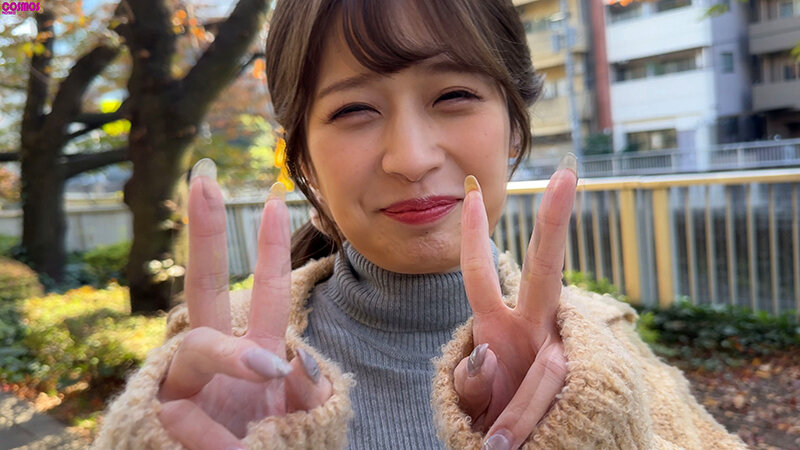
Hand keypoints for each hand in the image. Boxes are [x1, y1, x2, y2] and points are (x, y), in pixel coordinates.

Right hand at [156, 161, 331, 449]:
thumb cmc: (277, 447)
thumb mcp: (306, 420)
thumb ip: (308, 389)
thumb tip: (293, 357)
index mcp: (259, 351)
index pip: (268, 293)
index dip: (271, 249)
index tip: (275, 198)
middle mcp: (220, 357)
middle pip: (205, 286)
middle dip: (206, 234)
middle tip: (203, 178)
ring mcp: (189, 382)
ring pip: (196, 346)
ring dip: (229, 360)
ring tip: (257, 402)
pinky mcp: (162, 414)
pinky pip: (183, 413)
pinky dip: (214, 439)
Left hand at [454, 161, 576, 448]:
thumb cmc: (498, 423)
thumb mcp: (473, 400)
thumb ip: (471, 380)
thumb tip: (487, 354)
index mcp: (502, 327)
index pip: (481, 277)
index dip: (472, 238)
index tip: (468, 194)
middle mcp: (536, 329)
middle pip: (545, 270)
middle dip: (554, 223)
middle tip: (566, 175)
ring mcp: (561, 353)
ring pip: (547, 370)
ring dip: (516, 417)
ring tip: (500, 448)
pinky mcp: (585, 384)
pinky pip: (551, 401)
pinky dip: (528, 425)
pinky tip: (519, 440)